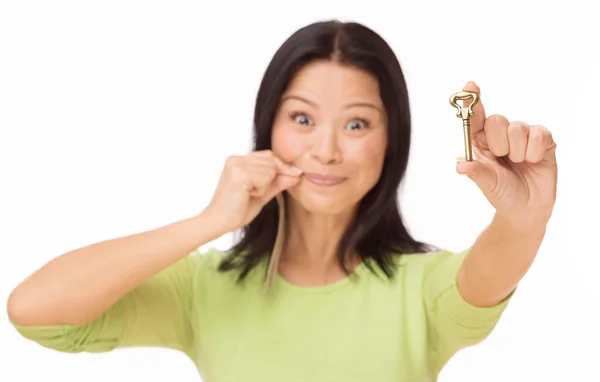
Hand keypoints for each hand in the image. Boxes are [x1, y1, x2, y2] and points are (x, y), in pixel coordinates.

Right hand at [203, 150, 302, 232]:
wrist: (219, 222)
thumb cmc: (237, 210)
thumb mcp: (262, 193)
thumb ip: (278, 182)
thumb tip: (298, 174)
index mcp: (238, 160)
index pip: (269, 156)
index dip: (282, 166)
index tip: (297, 174)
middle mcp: (236, 158)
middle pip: (272, 161)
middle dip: (273, 178)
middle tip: (255, 193)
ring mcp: (236, 164)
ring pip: (271, 169)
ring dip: (265, 186)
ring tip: (249, 194)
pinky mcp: (239, 173)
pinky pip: (265, 177)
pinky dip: (261, 189)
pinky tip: (247, 195)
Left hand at [456, 82, 557, 230]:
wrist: (527, 209)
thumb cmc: (502, 194)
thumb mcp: (487, 184)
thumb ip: (476, 171)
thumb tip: (460, 166)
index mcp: (480, 142)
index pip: (475, 117)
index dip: (472, 101)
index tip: (469, 86)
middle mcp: (499, 136)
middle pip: (496, 120)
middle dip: (498, 142)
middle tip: (502, 159)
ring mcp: (521, 136)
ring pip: (517, 127)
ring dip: (516, 151)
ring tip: (517, 164)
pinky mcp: (542, 140)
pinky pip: (538, 134)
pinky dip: (533, 152)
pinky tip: (533, 161)